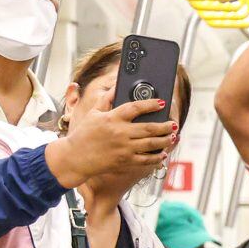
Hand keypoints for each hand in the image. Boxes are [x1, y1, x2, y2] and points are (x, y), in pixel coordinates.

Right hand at [46, 95, 172, 188]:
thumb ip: (106, 99)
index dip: (151, 104)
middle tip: (173, 123)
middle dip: (164, 125)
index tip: (161, 103)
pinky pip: (145, 160)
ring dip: (164, 140)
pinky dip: (156, 158)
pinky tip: (162, 154)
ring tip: (172, 136)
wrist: (75, 157)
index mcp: (112, 118)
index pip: (136, 107)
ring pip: (150, 144)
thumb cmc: (84, 134)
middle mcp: (120, 133)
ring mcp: (124, 148)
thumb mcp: (94, 113)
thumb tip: (116, 86)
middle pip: (149, 127)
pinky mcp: (124, 161)